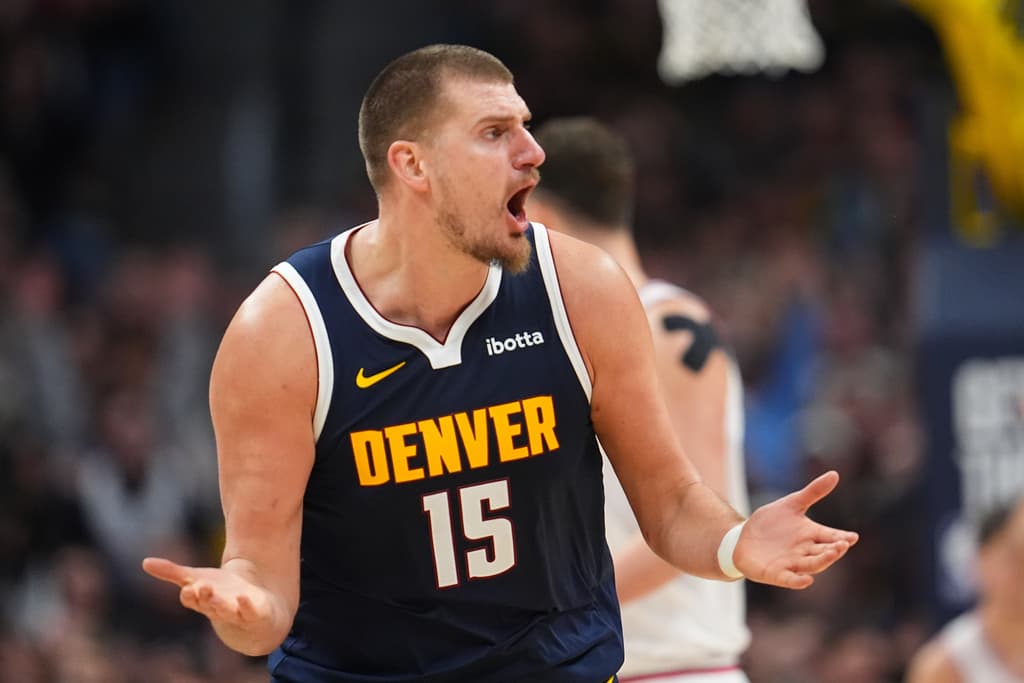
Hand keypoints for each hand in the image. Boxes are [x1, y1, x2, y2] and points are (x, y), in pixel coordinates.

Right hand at [142, 557, 273, 627]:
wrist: (253, 612)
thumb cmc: (220, 593)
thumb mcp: (197, 579)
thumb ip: (173, 573)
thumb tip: (144, 562)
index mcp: (202, 600)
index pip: (192, 599)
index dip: (189, 594)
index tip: (187, 586)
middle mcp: (217, 607)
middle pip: (208, 603)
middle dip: (203, 596)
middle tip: (198, 587)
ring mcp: (236, 612)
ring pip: (226, 609)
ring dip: (220, 603)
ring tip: (215, 591)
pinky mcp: (255, 612)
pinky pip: (250, 611)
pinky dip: (246, 606)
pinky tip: (244, 597)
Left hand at [734, 471, 858, 588]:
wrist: (742, 538)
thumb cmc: (771, 523)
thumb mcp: (791, 504)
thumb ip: (813, 492)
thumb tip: (835, 474)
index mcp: (811, 535)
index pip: (831, 537)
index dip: (842, 538)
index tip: (852, 537)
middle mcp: (805, 551)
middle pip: (824, 553)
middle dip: (834, 550)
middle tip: (842, 544)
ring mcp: (791, 563)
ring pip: (812, 565)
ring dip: (822, 561)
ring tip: (832, 554)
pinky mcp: (775, 574)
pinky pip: (789, 579)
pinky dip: (798, 581)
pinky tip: (806, 580)